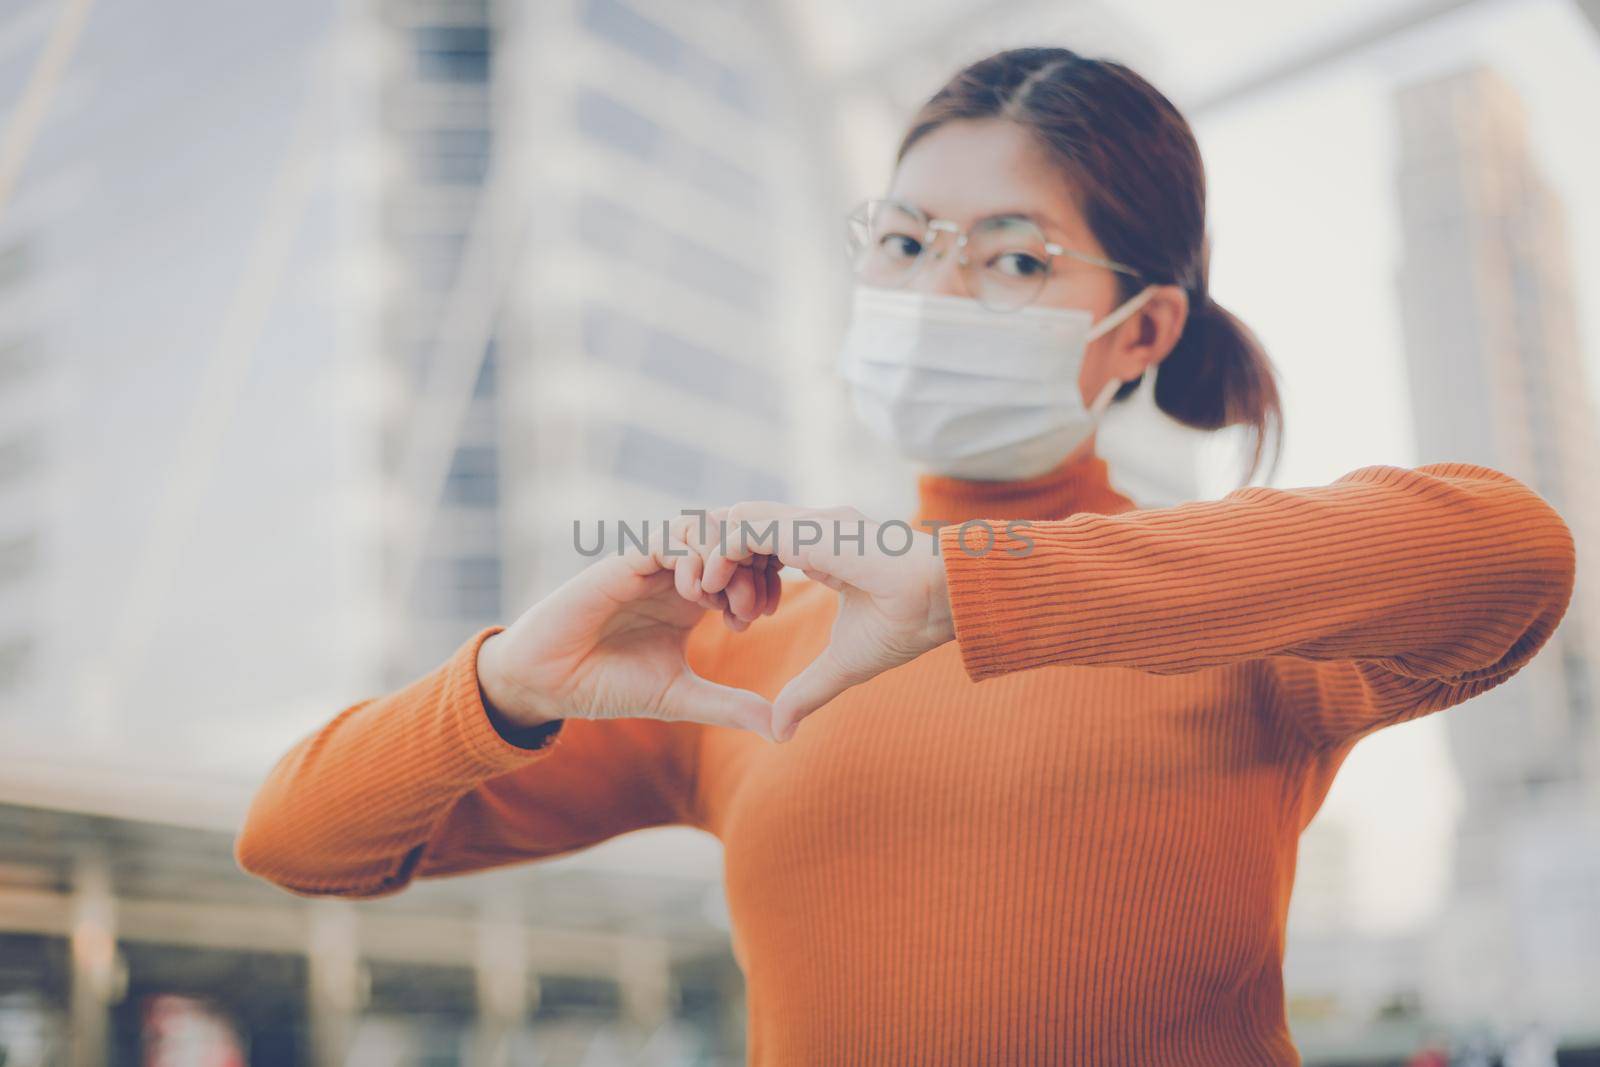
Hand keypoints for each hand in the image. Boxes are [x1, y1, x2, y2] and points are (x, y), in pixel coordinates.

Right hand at [477, 521, 778, 739]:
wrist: (549, 683)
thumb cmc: (609, 686)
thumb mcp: (681, 697)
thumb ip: (729, 706)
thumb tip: (782, 730)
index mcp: (694, 599)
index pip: (744, 567)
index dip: (764, 582)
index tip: (764, 616)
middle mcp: (675, 575)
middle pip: (731, 541)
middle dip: (752, 568)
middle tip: (751, 609)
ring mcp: (651, 565)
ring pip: (704, 531)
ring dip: (725, 561)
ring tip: (726, 604)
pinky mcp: (624, 563)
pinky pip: (667, 540)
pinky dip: (691, 558)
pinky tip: (696, 595)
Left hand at [695, 503, 955, 741]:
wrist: (946, 602)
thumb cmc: (911, 624)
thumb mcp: (844, 664)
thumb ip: (808, 690)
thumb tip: (781, 732)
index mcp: (824, 549)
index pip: (761, 545)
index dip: (739, 577)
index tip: (738, 620)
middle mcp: (814, 528)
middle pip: (742, 529)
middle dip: (716, 565)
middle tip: (710, 608)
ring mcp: (811, 523)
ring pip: (736, 520)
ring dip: (713, 558)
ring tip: (705, 597)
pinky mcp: (809, 528)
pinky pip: (744, 526)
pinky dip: (720, 553)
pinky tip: (715, 588)